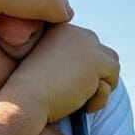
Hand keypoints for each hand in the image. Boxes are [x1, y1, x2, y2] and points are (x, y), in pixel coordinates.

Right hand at [0, 24, 119, 123]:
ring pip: (112, 66)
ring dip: (100, 86)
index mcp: (59, 29)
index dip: (84, 70)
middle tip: (77, 95)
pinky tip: (81, 105)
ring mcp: (86, 44)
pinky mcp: (95, 61)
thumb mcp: (48, 70)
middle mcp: (74, 31)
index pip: (87, 47)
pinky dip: (101, 98)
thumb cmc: (30, 94)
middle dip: (96, 77)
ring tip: (81, 100)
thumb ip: (68, 63)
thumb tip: (97, 76)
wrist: (23, 101)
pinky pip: (112, 80)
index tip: (67, 86)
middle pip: (103, 54)